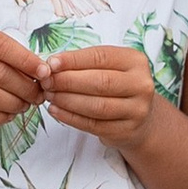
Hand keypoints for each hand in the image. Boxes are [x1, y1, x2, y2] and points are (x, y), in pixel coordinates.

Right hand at [0, 23, 45, 132]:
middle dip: (26, 88)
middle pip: (0, 74)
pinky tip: (8, 115)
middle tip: (38, 96)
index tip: (46, 74)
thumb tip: (42, 73)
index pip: (3, 46)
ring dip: (14, 104)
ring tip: (24, 106)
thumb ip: (9, 57)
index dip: (28, 61)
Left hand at [38, 44, 160, 142]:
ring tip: (49, 96)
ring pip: (96, 106)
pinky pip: (93, 125)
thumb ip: (84, 64)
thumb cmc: (117, 86)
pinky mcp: (126, 131)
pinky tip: (56, 110)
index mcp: (135, 61)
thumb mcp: (109, 67)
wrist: (140, 118)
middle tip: (46, 81)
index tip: (51, 63)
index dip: (73, 60)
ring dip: (67, 100)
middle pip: (100, 82)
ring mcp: (136, 110)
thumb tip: (52, 65)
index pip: (101, 57)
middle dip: (67, 81)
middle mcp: (141, 85)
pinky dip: (70, 117)